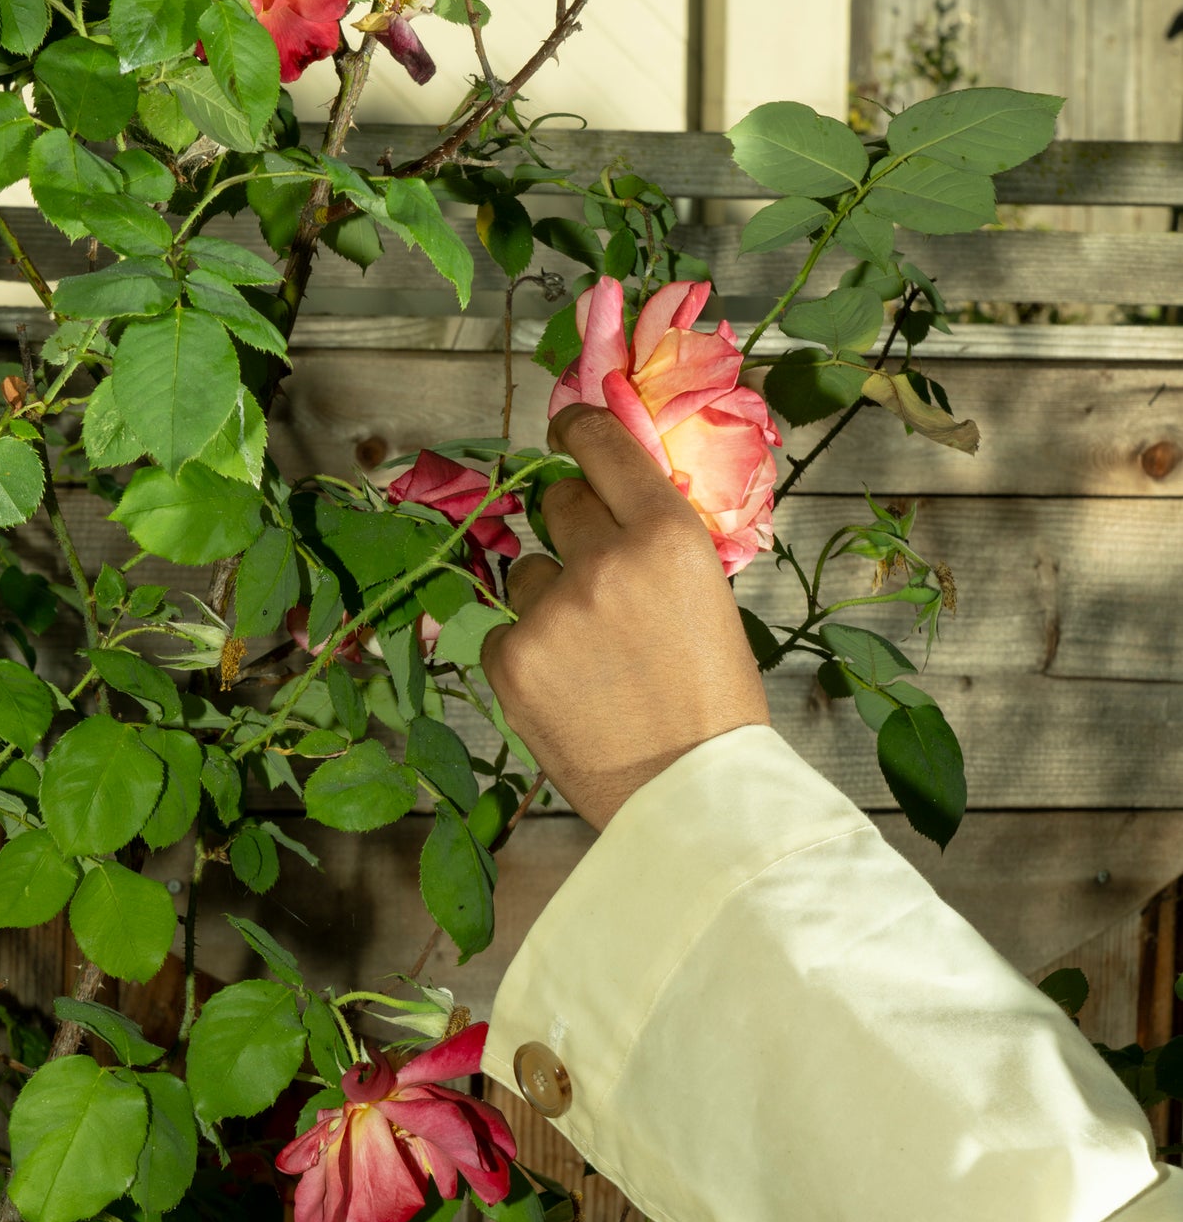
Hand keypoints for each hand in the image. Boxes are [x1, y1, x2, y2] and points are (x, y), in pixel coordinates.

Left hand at [481, 404, 769, 830]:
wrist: (691, 795)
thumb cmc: (714, 701)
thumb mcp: (706, 597)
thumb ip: (656, 544)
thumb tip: (606, 501)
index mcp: (669, 535)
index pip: (601, 445)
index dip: (577, 429)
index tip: (565, 427)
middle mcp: (606, 559)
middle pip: (558, 502)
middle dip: (572, 529)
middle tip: (596, 582)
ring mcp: (552, 610)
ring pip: (527, 571)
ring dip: (550, 600)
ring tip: (591, 660)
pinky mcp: (512, 659)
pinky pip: (507, 631)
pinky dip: (530, 655)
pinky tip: (569, 693)